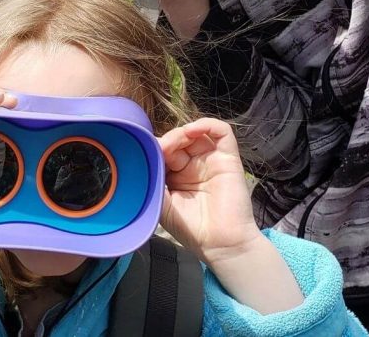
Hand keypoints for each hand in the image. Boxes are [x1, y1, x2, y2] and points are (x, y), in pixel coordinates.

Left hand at [158, 118, 262, 263]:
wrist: (220, 244)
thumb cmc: (191, 228)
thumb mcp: (162, 204)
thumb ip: (154, 180)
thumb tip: (140, 160)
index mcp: (178, 176)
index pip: (165, 151)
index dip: (155, 149)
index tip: (144, 155)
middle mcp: (194, 165)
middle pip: (179, 139)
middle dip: (166, 141)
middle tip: (158, 150)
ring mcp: (211, 160)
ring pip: (196, 132)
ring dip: (180, 133)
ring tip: (171, 144)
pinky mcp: (228, 157)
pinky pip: (221, 131)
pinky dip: (206, 124)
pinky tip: (191, 132)